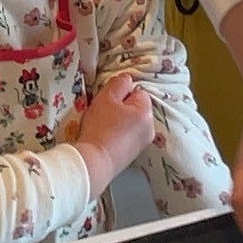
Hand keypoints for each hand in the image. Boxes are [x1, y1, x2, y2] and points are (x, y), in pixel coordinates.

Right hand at [68, 73, 154, 192]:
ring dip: (118, 121)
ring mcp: (142, 144)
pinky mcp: (133, 155)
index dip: (122, 93)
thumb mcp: (107, 97)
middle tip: (105, 113)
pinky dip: (117, 135)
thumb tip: (126, 79)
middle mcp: (150, 129)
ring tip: (103, 127)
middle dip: (121, 107)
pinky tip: (105, 138)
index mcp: (146, 113)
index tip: (109, 101)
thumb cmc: (99, 128)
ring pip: (130, 122)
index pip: (138, 91)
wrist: (93, 162)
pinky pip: (127, 136)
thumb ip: (119, 82)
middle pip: (135, 107)